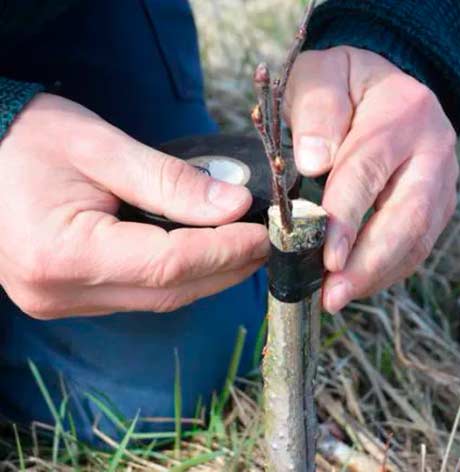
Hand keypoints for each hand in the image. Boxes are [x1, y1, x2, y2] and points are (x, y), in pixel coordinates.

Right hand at [0, 93, 267, 318]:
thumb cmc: (24, 138)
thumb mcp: (102, 148)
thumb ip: (172, 181)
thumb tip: (235, 205)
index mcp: (64, 254)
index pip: (170, 264)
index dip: (226, 250)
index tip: (264, 232)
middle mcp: (60, 292)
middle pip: (170, 291)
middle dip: (226, 267)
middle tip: (266, 242)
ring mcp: (61, 301)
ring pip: (159, 299)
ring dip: (207, 275)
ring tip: (244, 246)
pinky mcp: (66, 297)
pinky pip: (138, 295)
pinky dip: (177, 277)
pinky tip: (202, 253)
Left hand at [286, 47, 458, 312]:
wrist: (388, 83)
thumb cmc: (345, 82)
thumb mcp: (321, 74)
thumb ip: (316, 109)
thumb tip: (315, 162)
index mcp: (403, 111)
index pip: (370, 170)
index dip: (347, 217)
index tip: (326, 256)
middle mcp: (434, 149)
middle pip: (409, 215)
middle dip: (370, 262)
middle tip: (334, 296)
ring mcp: (443, 180)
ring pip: (419, 238)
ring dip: (379, 274)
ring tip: (338, 298)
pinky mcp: (439, 203)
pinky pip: (418, 245)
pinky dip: (388, 270)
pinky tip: (357, 284)